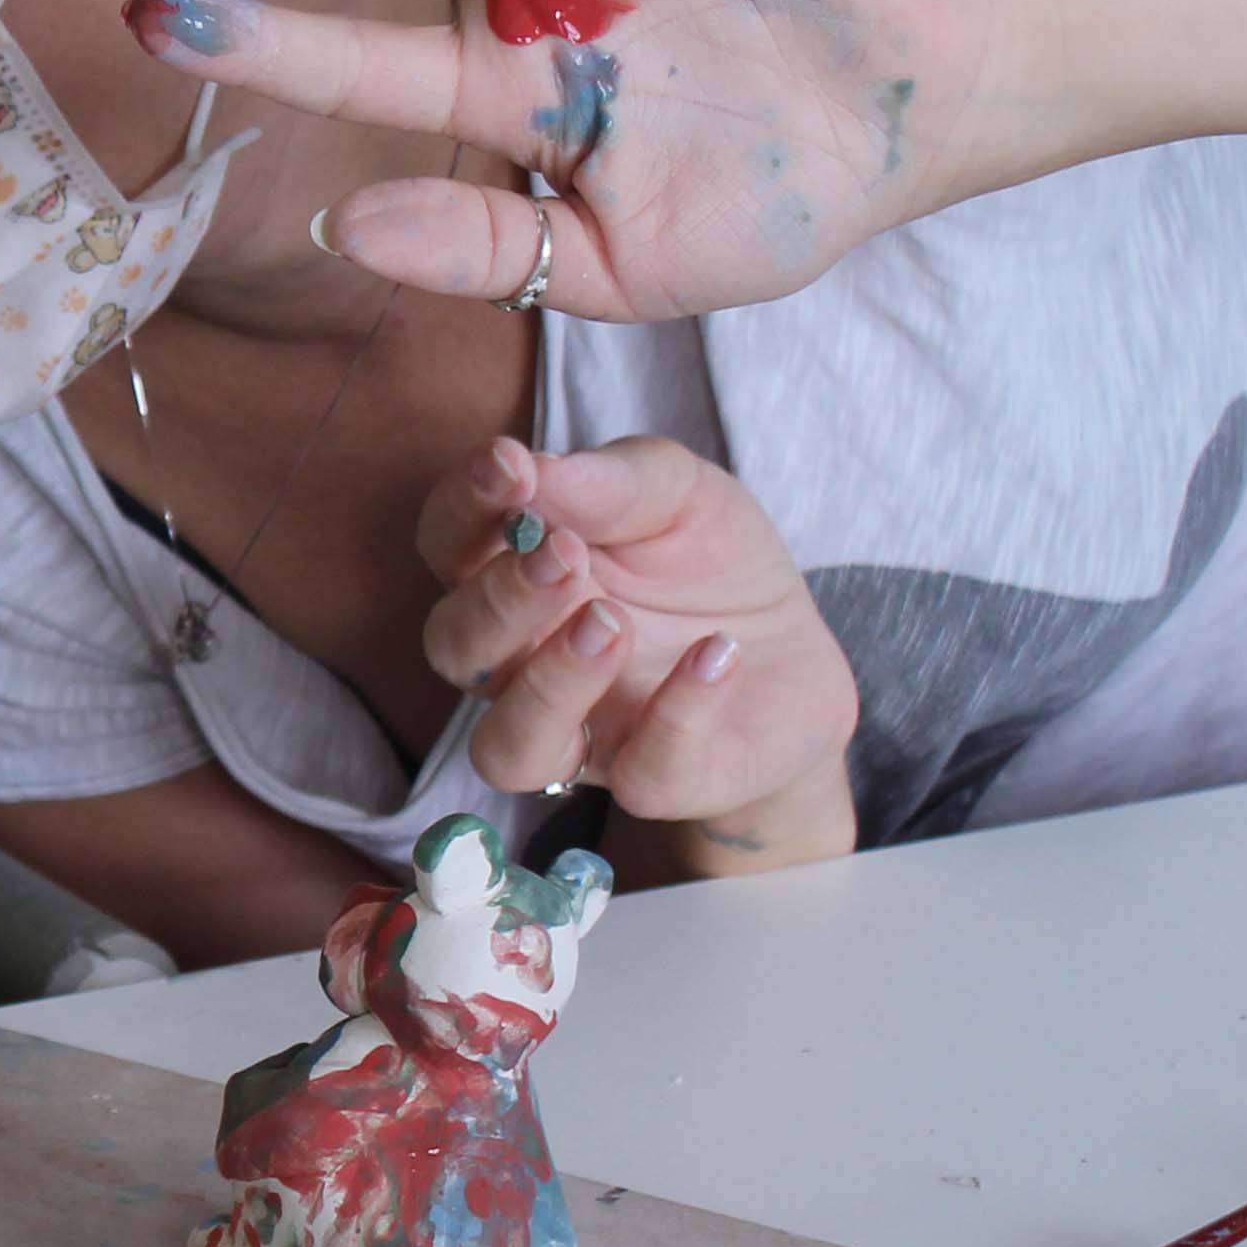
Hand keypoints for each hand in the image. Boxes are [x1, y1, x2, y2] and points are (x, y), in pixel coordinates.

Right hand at [417, 437, 857, 861]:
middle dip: (498, 602)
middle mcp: (521, 664)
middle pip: (456, 650)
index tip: (508, 465)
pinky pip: (643, 776)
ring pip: (508, 748)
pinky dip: (678, 715)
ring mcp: (581, 733)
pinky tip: (718, 654)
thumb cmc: (711, 565)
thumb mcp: (680, 494)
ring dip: (549, 687)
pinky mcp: (655, 780)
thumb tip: (532, 468)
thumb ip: (608, 482)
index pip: (448, 546)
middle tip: (564, 556)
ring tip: (612, 625)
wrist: (798, 654)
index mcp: (511, 578)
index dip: (463, 509)